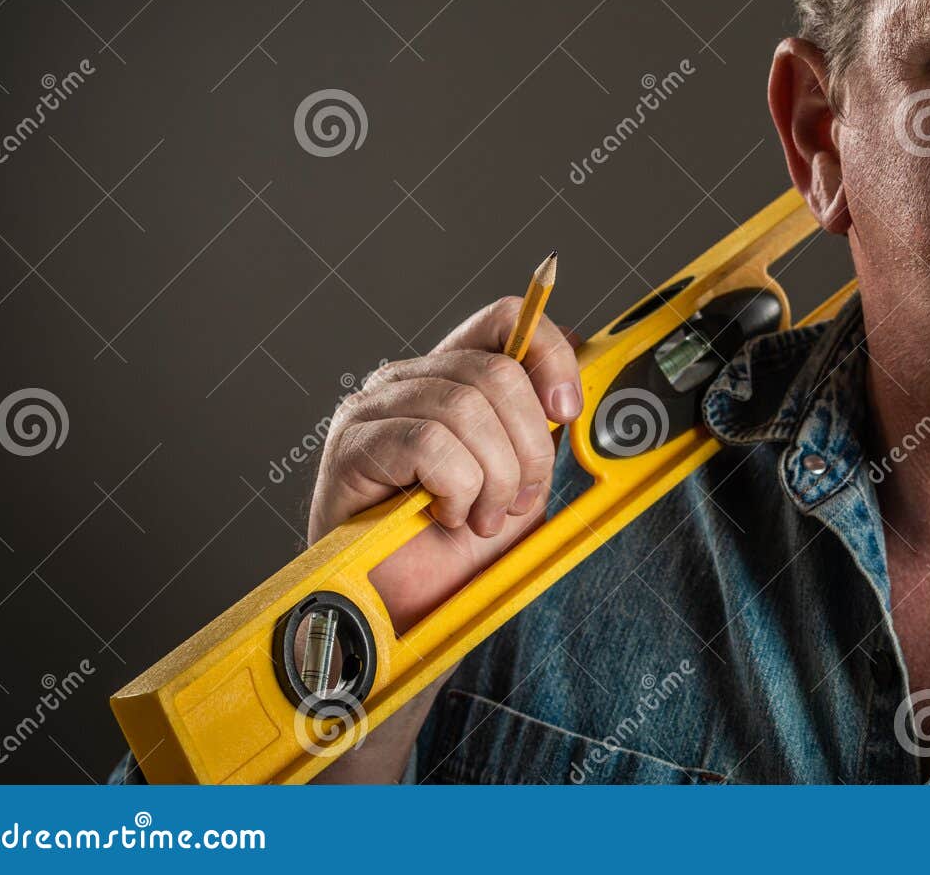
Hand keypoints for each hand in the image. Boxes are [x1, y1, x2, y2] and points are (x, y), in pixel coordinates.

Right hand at [307, 296, 581, 632]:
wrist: (405, 610)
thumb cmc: (456, 548)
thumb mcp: (520, 479)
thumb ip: (542, 428)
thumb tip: (577, 384)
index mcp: (451, 375)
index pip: (505, 318)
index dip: (549, 351)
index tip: (570, 409)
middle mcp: (408, 379)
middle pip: (496, 372)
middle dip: (528, 446)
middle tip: (519, 499)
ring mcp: (374, 408)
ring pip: (466, 408)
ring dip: (493, 477)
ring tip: (481, 516)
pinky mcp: (352, 445)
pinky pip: (430, 444)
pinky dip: (456, 488)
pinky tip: (446, 516)